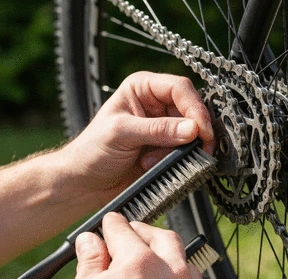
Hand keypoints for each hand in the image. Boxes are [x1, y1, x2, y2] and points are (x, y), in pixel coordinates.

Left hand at [59, 71, 213, 206]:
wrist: (86, 182)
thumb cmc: (93, 150)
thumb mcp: (122, 134)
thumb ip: (158, 130)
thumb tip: (192, 129)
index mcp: (142, 87)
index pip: (179, 88)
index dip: (195, 108)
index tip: (202, 132)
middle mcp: (155, 104)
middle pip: (190, 111)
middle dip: (193, 132)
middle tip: (199, 150)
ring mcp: (162, 128)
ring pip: (190, 134)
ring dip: (179, 150)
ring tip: (152, 162)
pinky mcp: (165, 149)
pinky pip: (184, 152)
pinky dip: (176, 161)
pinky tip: (152, 166)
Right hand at [60, 213, 213, 278]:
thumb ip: (91, 260)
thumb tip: (91, 241)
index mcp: (140, 262)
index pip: (125, 230)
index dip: (115, 225)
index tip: (112, 224)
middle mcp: (172, 276)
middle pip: (164, 238)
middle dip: (146, 233)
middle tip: (134, 236)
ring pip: (186, 267)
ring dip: (170, 263)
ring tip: (154, 269)